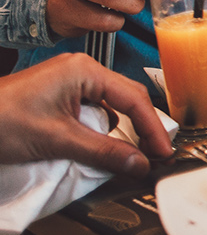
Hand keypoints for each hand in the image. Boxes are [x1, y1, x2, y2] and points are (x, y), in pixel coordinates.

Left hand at [0, 54, 171, 176]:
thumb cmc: (1, 121)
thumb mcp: (57, 140)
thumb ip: (103, 152)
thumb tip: (138, 164)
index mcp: (85, 70)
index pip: (133, 98)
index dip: (152, 127)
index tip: (162, 152)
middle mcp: (80, 71)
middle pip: (125, 99)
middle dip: (140, 127)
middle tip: (152, 155)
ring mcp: (68, 82)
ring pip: (108, 107)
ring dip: (118, 132)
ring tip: (127, 155)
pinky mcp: (58, 96)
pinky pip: (90, 112)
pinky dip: (98, 132)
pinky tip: (99, 149)